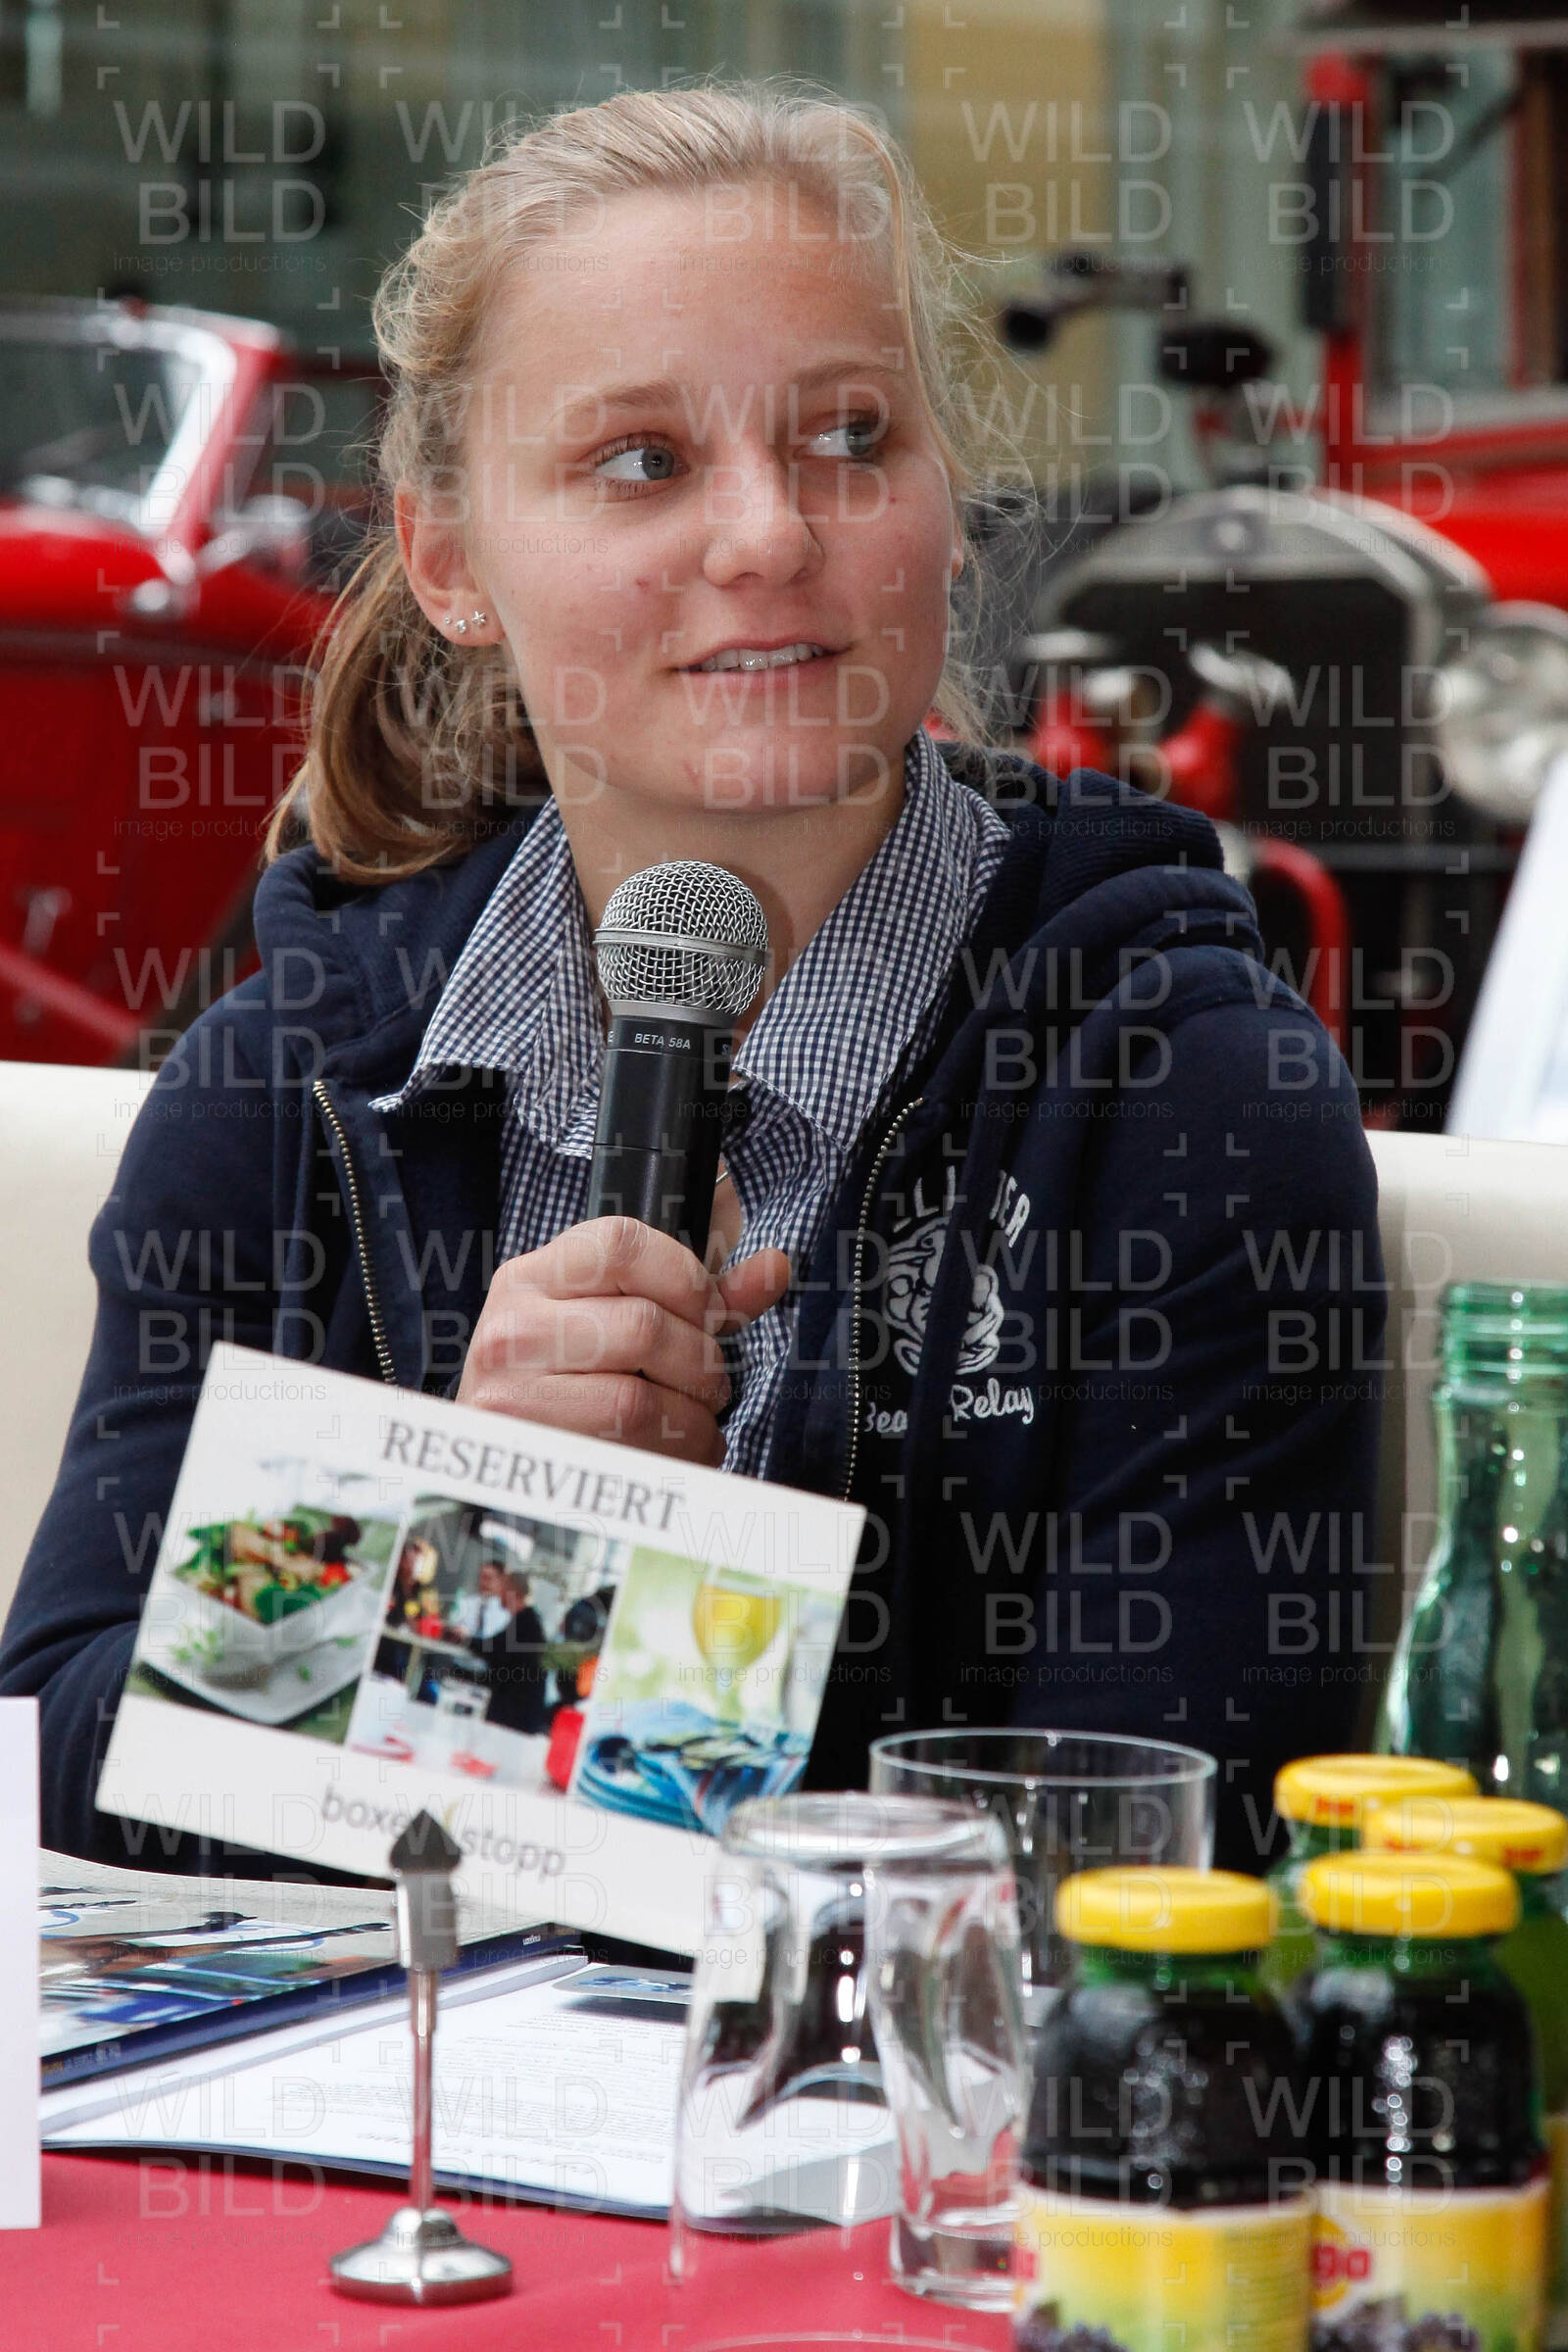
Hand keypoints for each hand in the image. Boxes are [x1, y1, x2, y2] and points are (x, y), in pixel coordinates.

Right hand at [455, 1215, 790, 1467]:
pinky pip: (624, 1454)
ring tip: (696, 1423)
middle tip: (710, 1382)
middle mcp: (512, 1326)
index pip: (623, 1243)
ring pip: (637, 1401)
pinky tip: (674, 1454)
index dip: (687, 1279)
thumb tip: (773, 1267)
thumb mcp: (624, 1313)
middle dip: (700, 1362)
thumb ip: (703, 1289)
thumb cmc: (575, 1374)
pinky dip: (670, 1459)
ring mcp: (509, 1391)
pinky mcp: (524, 1452)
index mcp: (535, 1275)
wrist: (504, 1453)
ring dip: (691, 1420)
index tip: (708, 1313)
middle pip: (643, 1327)